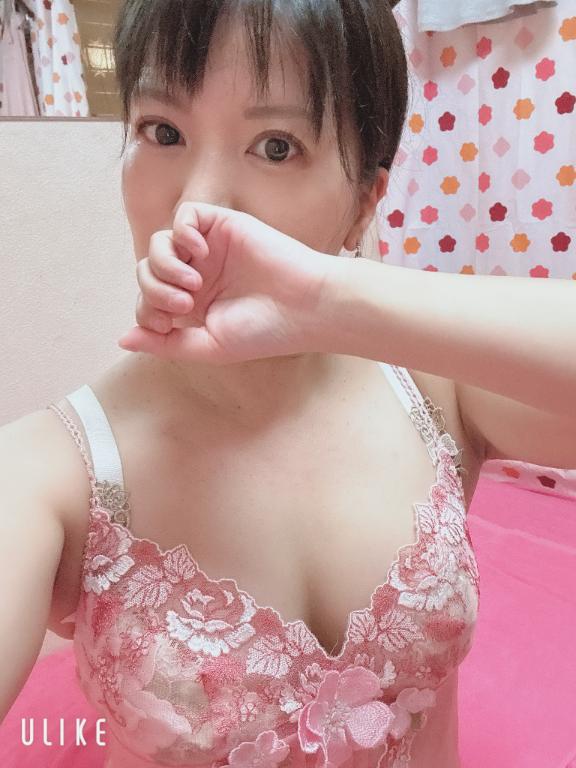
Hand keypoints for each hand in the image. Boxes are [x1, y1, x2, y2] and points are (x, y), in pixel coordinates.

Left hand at [118, 202, 343, 365]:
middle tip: (184, 304)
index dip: (147, 310)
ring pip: (159, 244)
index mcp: (193, 304)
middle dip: (155, 290)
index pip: (147, 299)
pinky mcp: (223, 224)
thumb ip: (165, 343)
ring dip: (165, 265)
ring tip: (193, 283)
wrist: (304, 307)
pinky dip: (181, 231)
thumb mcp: (208, 346)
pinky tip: (198, 250)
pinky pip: (184, 216)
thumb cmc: (264, 331)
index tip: (169, 324)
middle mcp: (197, 273)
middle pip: (147, 271)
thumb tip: (123, 339)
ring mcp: (209, 248)